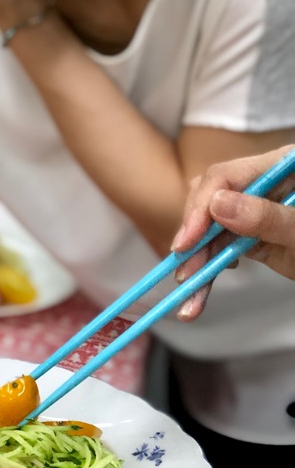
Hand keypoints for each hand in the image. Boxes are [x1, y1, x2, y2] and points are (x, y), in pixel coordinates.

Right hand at [173, 145, 294, 319]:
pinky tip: (199, 296)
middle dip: (194, 241)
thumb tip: (219, 205)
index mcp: (284, 166)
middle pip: (211, 203)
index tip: (187, 242)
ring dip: (196, 266)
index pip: (227, 177)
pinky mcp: (254, 237)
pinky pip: (220, 251)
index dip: (202, 208)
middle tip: (184, 272)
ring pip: (211, 234)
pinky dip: (208, 274)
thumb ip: (271, 218)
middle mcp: (265, 186)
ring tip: (188, 300)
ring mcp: (258, 212)